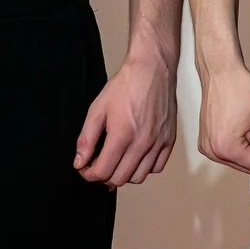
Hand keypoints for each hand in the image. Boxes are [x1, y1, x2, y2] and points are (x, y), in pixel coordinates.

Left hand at [74, 51, 176, 187]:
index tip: (85, 168)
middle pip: (120, 179)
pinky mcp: (169, 140)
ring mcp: (158, 143)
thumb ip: (86, 138)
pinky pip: (157, 168)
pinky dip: (145, 168)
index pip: (102, 172)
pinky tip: (136, 157)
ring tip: (117, 161)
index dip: (89, 174)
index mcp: (122, 135)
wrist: (152, 69)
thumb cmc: (126, 85)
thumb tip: (80, 161)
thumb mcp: (97, 108)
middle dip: (104, 177)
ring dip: (124, 175)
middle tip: (98, 165)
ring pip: (139, 177)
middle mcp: (142, 143)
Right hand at [197, 61, 249, 176]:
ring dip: (248, 143)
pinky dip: (237, 141)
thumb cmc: (243, 88)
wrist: (221, 71)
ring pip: (241, 161)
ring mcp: (207, 149)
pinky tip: (235, 122)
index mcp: (226, 149)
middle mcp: (213, 154)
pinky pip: (231, 153)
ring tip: (243, 121)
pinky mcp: (205, 143)